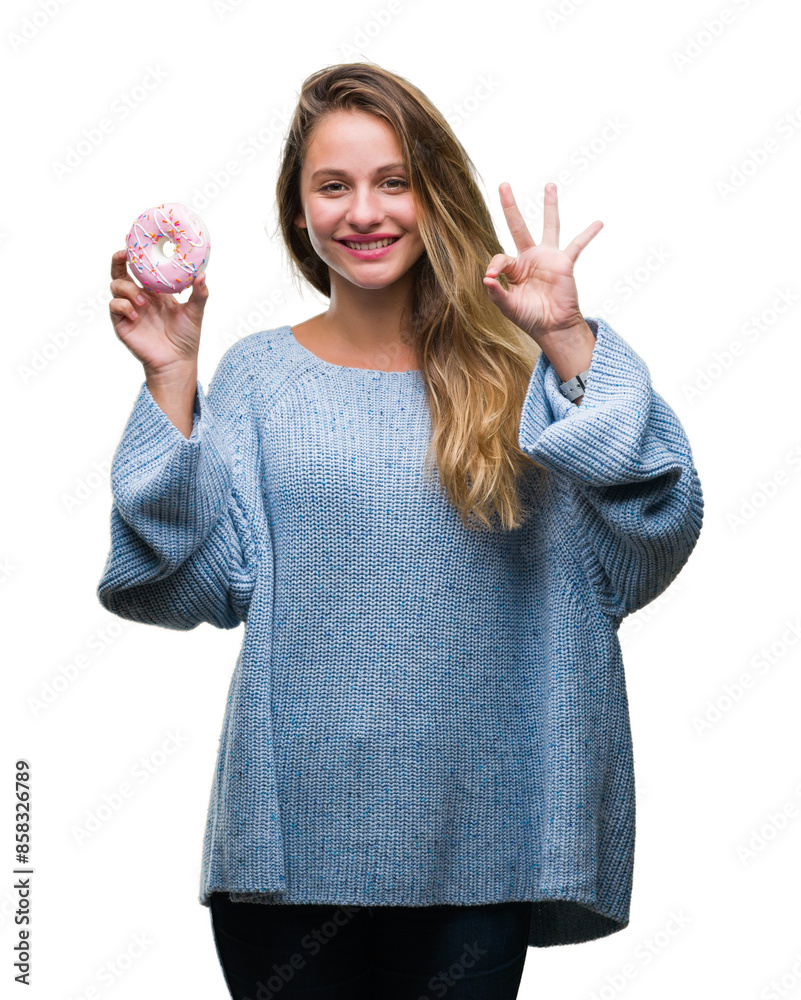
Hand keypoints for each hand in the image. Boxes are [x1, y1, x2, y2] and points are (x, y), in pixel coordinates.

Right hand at [108, 250, 208, 375]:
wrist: (178, 362)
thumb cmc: (186, 337)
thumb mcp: (195, 312)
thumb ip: (199, 293)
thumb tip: (202, 274)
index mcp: (154, 291)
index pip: (140, 268)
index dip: (135, 254)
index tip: (134, 239)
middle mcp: (139, 297)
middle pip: (120, 272)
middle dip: (118, 260)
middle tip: (123, 253)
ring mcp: (129, 310)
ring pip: (115, 287)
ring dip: (127, 289)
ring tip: (142, 301)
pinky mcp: (121, 323)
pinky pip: (114, 307)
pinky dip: (123, 306)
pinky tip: (135, 314)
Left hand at [483, 181, 601, 342]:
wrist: (552, 328)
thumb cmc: (530, 317)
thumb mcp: (508, 306)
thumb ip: (496, 293)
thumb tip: (486, 278)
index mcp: (514, 268)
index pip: (501, 257)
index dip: (495, 266)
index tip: (492, 278)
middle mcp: (530, 258)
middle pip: (518, 227)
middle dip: (510, 206)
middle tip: (503, 185)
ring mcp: (548, 258)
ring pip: (549, 226)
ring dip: (550, 206)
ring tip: (550, 186)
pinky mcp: (564, 263)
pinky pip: (577, 246)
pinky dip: (588, 234)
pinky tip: (598, 223)